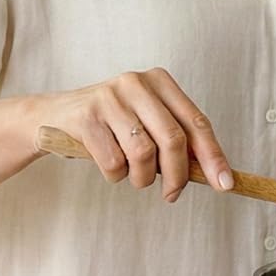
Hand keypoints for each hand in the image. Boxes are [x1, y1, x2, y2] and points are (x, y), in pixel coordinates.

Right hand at [35, 69, 234, 202]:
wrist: (50, 118)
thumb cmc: (108, 126)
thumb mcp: (145, 123)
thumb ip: (176, 141)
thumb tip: (213, 174)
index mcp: (158, 81)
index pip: (196, 121)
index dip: (213, 156)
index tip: (225, 184)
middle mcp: (135, 83)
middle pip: (174, 139)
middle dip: (177, 175)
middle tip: (171, 194)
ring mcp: (108, 98)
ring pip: (143, 154)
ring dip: (141, 178)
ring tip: (133, 176)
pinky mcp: (86, 117)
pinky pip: (114, 162)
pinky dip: (115, 175)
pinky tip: (107, 165)